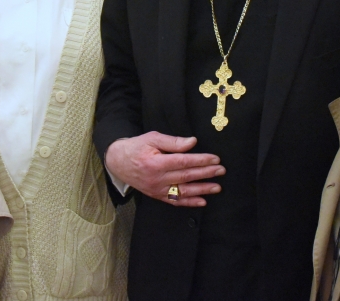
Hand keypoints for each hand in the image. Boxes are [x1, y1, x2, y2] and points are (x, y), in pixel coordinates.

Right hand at [105, 132, 224, 206]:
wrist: (118, 162)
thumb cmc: (136, 147)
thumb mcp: (152, 138)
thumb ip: (173, 141)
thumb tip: (192, 142)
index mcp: (156, 162)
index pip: (183, 162)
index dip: (200, 160)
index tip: (215, 159)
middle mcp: (157, 179)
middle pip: (186, 176)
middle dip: (206, 174)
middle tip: (221, 171)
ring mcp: (157, 189)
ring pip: (183, 191)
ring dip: (202, 190)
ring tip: (217, 187)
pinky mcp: (156, 196)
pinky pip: (175, 201)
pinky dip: (189, 202)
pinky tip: (202, 201)